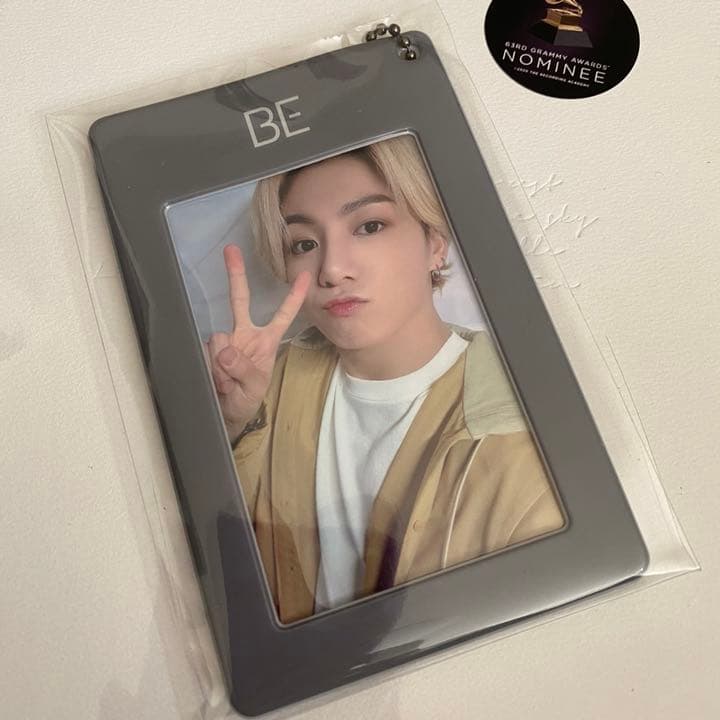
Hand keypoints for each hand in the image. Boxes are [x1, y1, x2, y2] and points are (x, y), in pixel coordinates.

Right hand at [205, 245, 310, 441]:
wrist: (223, 414)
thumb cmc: (246, 399)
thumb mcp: (254, 388)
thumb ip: (244, 370)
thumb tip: (226, 350)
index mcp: (265, 341)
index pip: (282, 315)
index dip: (293, 297)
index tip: (304, 275)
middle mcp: (244, 335)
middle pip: (239, 300)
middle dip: (235, 274)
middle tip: (230, 250)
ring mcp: (224, 341)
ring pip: (218, 339)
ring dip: (222, 366)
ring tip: (228, 383)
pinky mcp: (206, 349)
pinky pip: (206, 352)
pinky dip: (211, 369)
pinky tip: (217, 380)